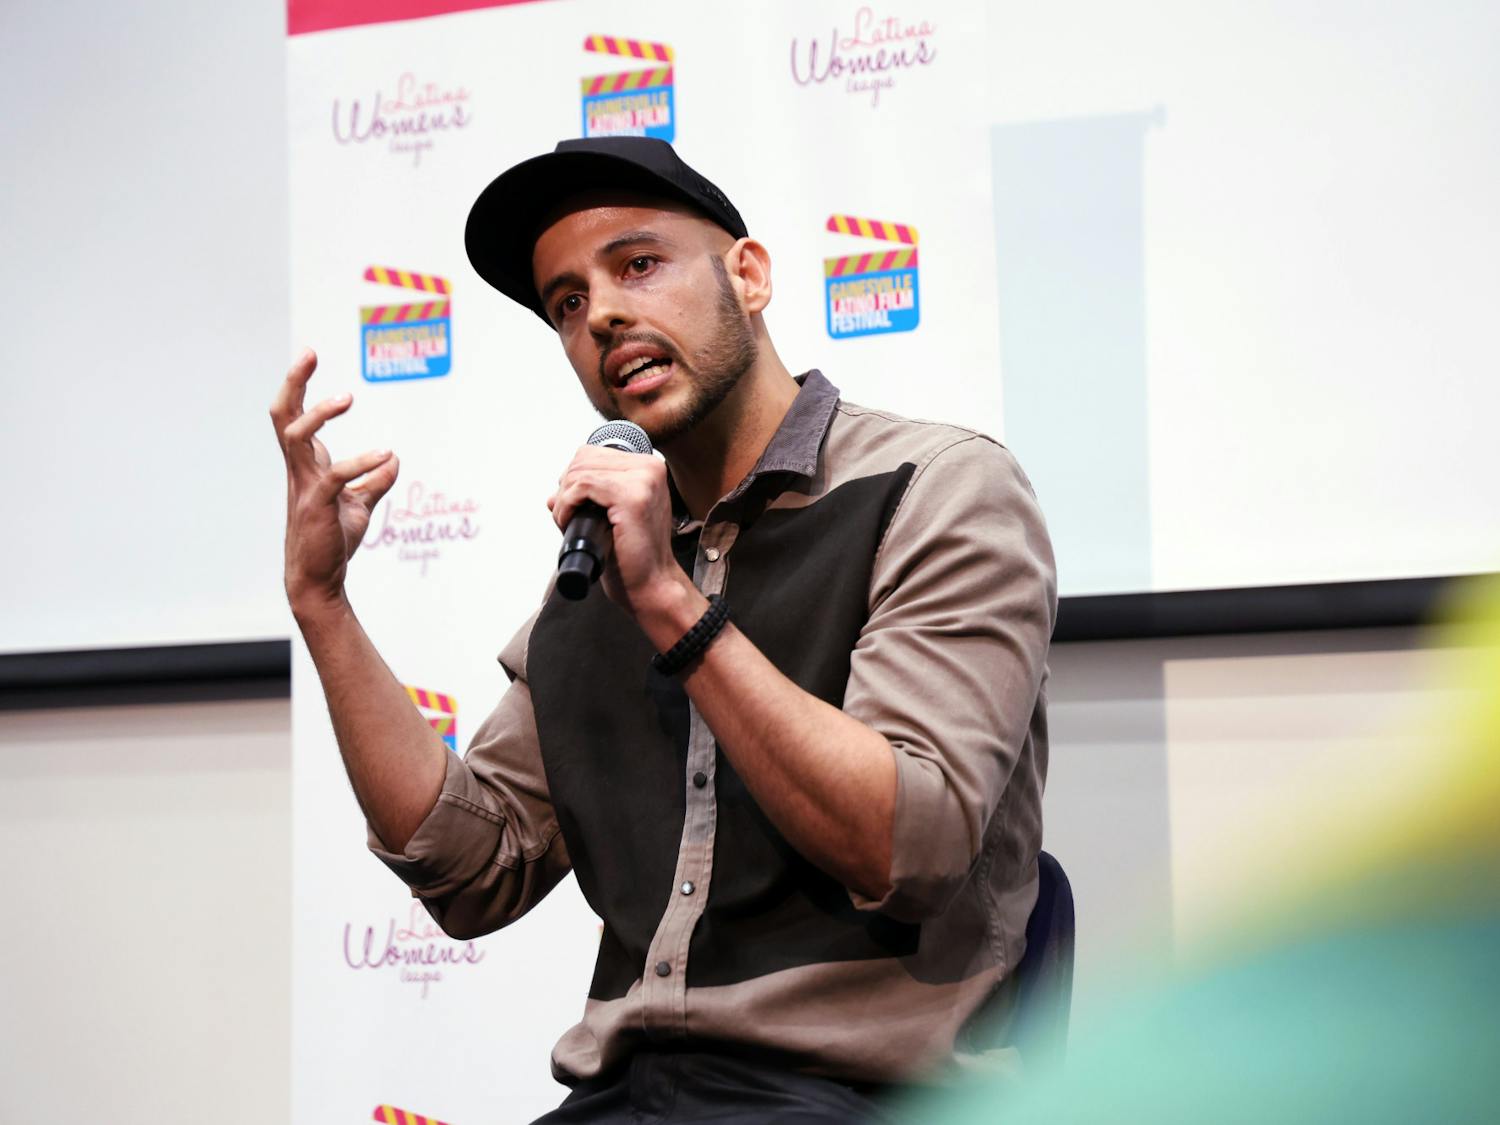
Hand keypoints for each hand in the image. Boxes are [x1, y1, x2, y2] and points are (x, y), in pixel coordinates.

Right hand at [270, 349, 399, 617]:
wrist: (319, 580)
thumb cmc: (332, 541)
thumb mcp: (359, 506)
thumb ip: (374, 481)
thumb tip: (393, 459)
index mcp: (305, 466)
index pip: (295, 417)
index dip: (299, 385)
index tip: (309, 355)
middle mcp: (299, 470)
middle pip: (283, 416)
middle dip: (293, 382)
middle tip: (308, 354)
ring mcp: (305, 487)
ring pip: (297, 437)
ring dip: (319, 413)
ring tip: (346, 398)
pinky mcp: (318, 506)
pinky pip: (334, 476)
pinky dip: (361, 462)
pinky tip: (385, 458)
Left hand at [548, 445, 693, 618]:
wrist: (651, 584)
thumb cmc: (633, 556)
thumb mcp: (612, 516)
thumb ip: (589, 498)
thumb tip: (553, 495)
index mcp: (648, 468)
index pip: (593, 453)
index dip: (573, 478)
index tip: (571, 505)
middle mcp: (650, 468)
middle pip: (583, 457)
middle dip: (566, 487)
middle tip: (568, 516)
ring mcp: (644, 480)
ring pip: (580, 470)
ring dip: (564, 498)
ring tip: (569, 522)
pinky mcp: (632, 496)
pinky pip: (582, 485)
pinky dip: (566, 505)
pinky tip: (569, 523)